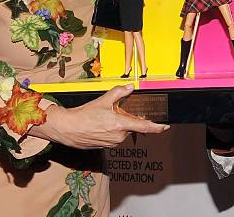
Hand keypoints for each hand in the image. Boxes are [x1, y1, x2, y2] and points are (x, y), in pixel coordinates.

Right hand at [42, 85, 168, 148]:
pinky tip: (101, 125)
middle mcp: (119, 136)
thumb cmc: (84, 115)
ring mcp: (112, 143)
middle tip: (114, 111)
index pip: (144, 127)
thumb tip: (130, 87)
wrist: (68, 129)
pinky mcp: (106, 147)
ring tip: (103, 118)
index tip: (165, 127)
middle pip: (131, 126)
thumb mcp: (103, 100)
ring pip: (123, 132)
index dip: (157, 127)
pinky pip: (115, 137)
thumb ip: (119, 92)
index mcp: (120, 125)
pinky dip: (112, 130)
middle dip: (127, 119)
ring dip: (119, 125)